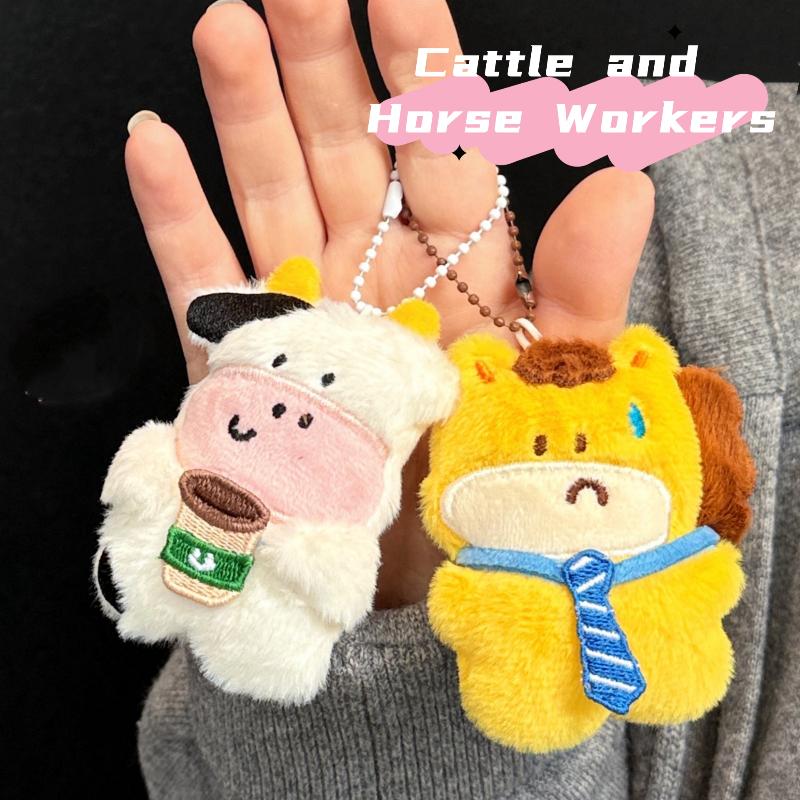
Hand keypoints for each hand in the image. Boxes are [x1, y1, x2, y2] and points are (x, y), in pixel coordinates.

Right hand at [125, 0, 653, 607]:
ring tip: (226, 29)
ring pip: (270, 194)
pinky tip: (152, 143)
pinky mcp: (243, 358)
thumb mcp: (549, 390)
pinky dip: (175, 215)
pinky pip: (202, 278)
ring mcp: (304, 311)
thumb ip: (584, 292)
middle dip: (322, 63)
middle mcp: (377, 277)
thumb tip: (629, 183)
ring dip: (246, 116)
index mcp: (456, 277)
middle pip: (346, 152)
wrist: (413, 584)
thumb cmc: (485, 487)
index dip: (422, 69)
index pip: (440, 152)